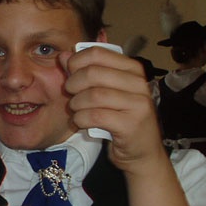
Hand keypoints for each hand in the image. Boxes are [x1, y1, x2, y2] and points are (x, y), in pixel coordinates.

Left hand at [61, 46, 166, 174]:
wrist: (142, 152)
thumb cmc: (120, 119)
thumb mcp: (105, 92)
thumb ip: (86, 72)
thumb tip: (63, 55)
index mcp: (132, 69)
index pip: (97, 53)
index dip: (76, 62)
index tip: (69, 74)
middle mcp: (138, 83)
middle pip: (92, 73)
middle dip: (73, 84)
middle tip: (70, 95)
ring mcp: (138, 104)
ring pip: (93, 95)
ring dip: (76, 104)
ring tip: (76, 110)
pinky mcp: (131, 124)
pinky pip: (95, 116)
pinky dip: (80, 119)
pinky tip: (81, 122)